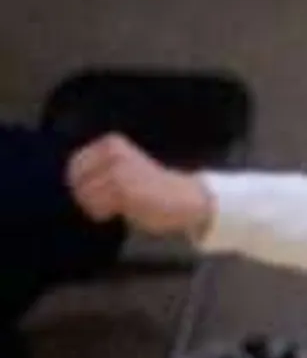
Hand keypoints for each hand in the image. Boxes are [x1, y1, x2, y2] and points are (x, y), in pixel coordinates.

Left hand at [67, 134, 214, 237]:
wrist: (184, 198)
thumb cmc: (152, 187)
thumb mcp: (124, 167)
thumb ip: (100, 168)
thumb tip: (71, 183)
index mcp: (112, 144)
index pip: (75, 163)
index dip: (78, 182)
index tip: (93, 193)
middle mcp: (113, 154)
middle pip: (76, 178)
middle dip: (83, 194)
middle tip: (100, 204)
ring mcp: (118, 172)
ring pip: (84, 193)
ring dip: (92, 206)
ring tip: (110, 209)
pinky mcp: (123, 191)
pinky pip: (96, 206)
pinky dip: (100, 214)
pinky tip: (116, 214)